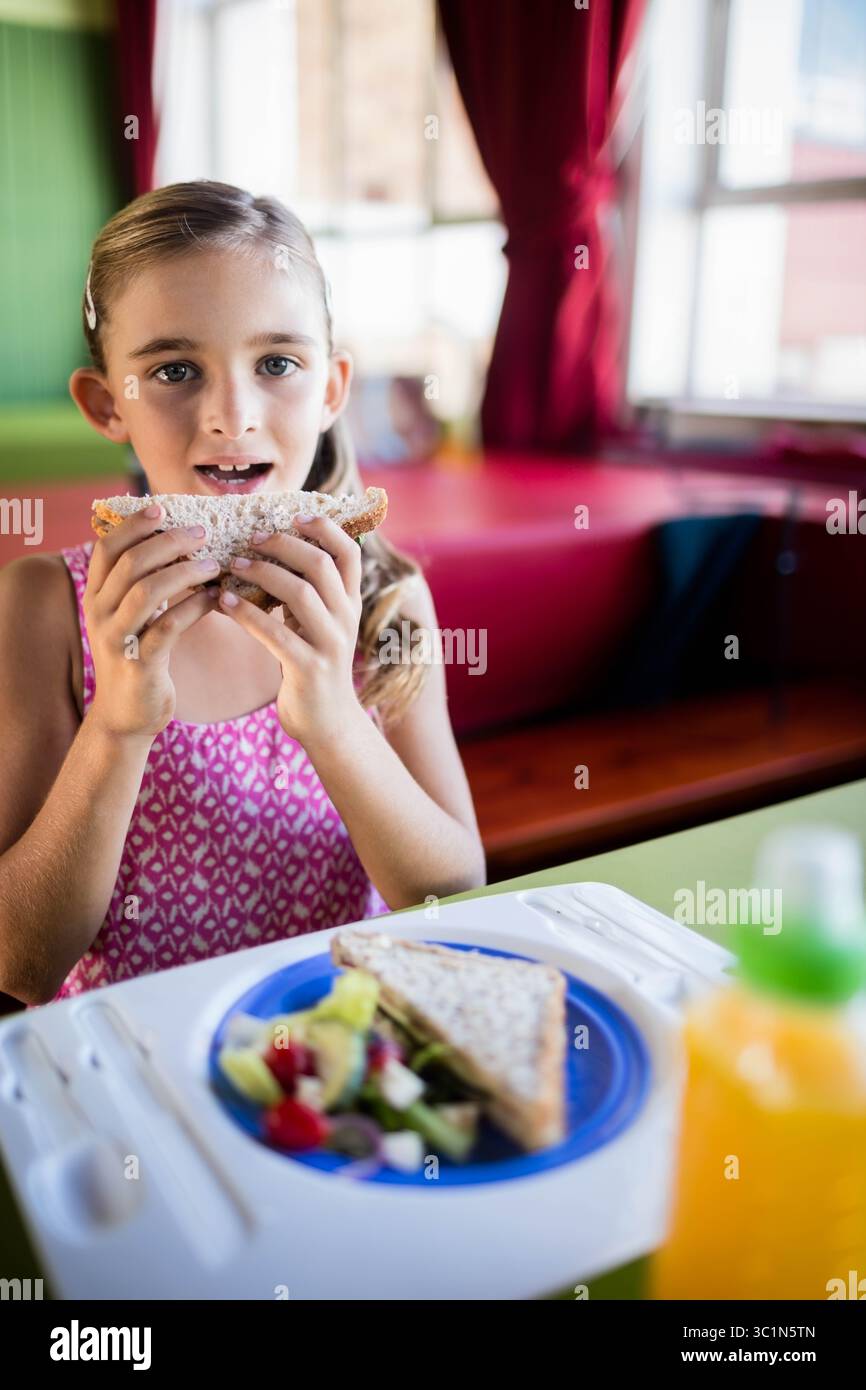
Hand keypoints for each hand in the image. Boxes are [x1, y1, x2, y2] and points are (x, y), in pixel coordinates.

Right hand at [85, 505, 220, 739]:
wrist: (126, 715)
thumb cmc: (139, 656)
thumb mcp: (131, 617)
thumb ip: (143, 583)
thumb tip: (175, 541)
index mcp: (96, 596)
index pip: (107, 548)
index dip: (134, 524)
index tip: (163, 508)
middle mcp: (100, 613)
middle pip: (130, 563)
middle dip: (168, 542)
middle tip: (202, 533)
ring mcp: (117, 639)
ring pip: (147, 591)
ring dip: (184, 572)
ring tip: (214, 564)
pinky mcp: (140, 663)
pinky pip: (168, 627)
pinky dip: (194, 608)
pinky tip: (216, 599)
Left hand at [216, 515, 363, 743]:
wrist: (327, 722)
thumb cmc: (313, 664)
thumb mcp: (318, 624)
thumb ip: (307, 592)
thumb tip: (270, 551)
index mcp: (351, 603)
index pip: (350, 552)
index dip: (325, 527)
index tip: (295, 515)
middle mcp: (346, 619)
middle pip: (321, 565)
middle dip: (283, 544)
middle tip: (251, 537)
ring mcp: (330, 644)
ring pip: (300, 593)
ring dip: (261, 573)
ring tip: (231, 565)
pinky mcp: (309, 668)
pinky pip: (275, 633)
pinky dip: (246, 613)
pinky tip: (223, 602)